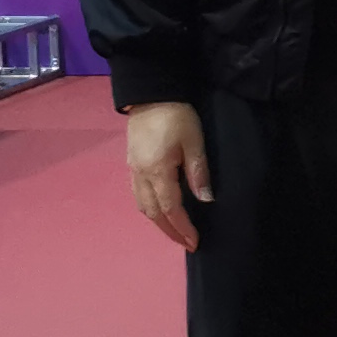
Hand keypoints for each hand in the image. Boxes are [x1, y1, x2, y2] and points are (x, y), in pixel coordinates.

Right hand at [125, 101, 210, 250]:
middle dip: (169, 231)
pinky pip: (138, 194)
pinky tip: (161, 210)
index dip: (182, 227)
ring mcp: (133, 169)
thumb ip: (198, 172)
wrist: (150, 94)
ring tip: (176, 231)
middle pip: (152, 212)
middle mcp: (140, 174)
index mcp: (156, 170)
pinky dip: (150, 208)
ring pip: (142, 205)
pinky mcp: (131, 163)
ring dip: (158, 222)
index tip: (194, 242)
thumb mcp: (194, 141)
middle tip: (187, 243)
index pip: (170, 208)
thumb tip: (205, 199)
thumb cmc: (176, 115)